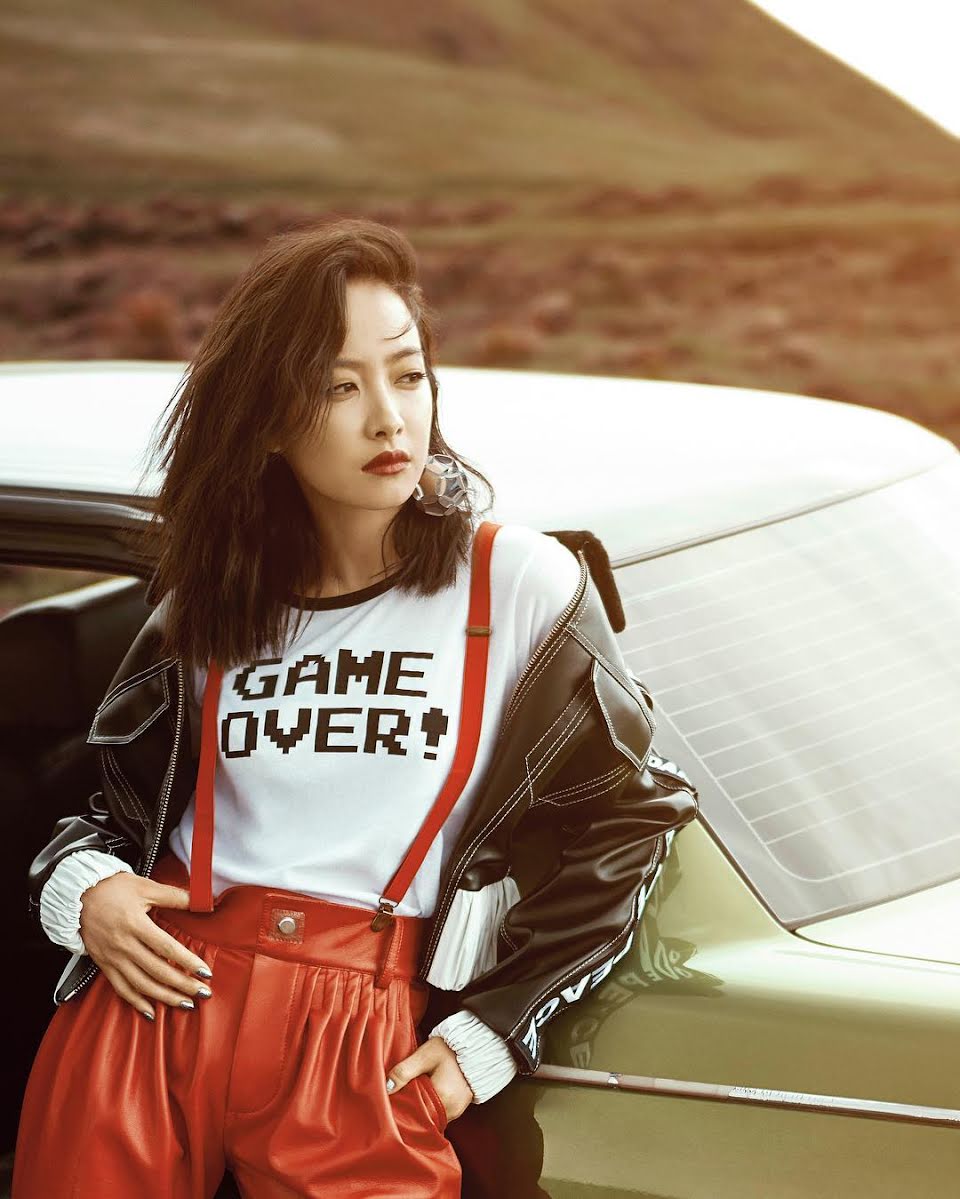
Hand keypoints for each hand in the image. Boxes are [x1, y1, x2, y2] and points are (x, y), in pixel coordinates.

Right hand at [78, 872, 213, 1020]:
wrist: (77, 895)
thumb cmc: (113, 888)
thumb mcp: (145, 886)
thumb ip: (174, 896)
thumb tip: (202, 899)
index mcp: (135, 924)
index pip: (167, 949)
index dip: (188, 962)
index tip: (205, 973)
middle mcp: (123, 945)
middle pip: (157, 971)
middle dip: (182, 985)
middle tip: (203, 993)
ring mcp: (112, 958)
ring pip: (141, 985)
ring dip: (164, 997)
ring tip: (185, 1004)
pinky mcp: (103, 965)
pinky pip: (120, 989)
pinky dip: (136, 1003)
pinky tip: (151, 1012)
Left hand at [385, 1035, 473, 1122]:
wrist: (473, 1044)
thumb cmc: (449, 1048)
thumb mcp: (425, 1055)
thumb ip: (405, 1070)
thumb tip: (387, 1088)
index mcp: (444, 1098)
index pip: (416, 1113)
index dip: (403, 1107)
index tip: (394, 1100)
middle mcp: (452, 1110)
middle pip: (424, 1117)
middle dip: (412, 1108)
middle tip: (402, 1095)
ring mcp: (457, 1110)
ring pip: (432, 1116)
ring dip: (422, 1107)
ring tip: (414, 1093)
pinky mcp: (458, 1108)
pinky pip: (440, 1112)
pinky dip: (431, 1105)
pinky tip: (426, 1093)